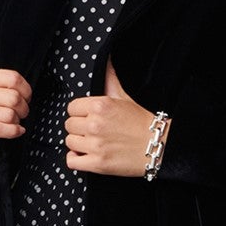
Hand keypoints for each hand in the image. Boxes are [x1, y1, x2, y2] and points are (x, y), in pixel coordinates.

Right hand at [0, 68, 30, 166]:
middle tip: (21, 113)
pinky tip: (17, 131)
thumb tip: (26, 94)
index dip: (26, 91)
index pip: (12, 78)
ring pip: (8, 114)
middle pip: (13, 97)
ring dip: (17, 121)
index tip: (26, 98)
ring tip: (15, 122)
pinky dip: (13, 131)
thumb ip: (11, 87)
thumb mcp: (0, 94)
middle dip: (23, 108)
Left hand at [64, 57, 169, 176]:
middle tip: (92, 131)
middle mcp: (95, 124)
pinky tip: (85, 156)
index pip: (72, 108)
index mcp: (100, 106)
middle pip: (69, 125)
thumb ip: (110, 79)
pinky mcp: (97, 163)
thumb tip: (106, 61)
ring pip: (69, 142)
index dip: (79, 113)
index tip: (87, 118)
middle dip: (79, 128)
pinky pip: (72, 161)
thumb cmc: (141, 122)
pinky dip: (76, 159)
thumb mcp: (124, 96)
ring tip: (91, 143)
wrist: (157, 145)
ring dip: (78, 144)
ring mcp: (96, 145)